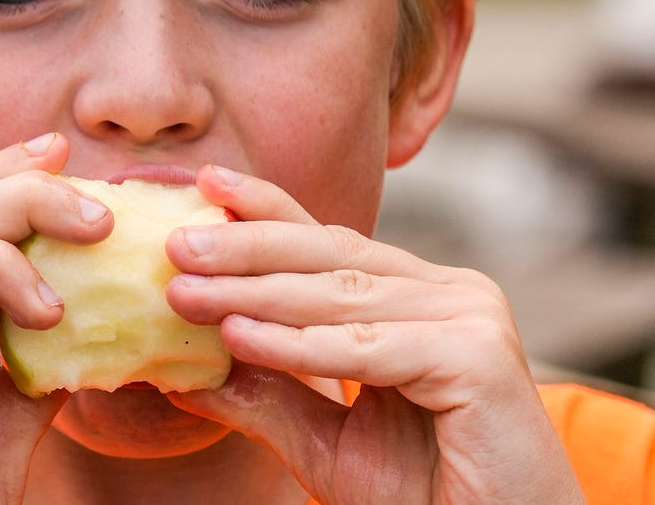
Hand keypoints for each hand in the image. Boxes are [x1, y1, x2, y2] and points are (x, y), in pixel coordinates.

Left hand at [164, 166, 583, 503]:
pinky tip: (240, 337)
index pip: (328, 242)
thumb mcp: (326, 440)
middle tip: (175, 243)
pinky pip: (370, 348)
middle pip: (330, 257)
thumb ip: (268, 398)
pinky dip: (302, 345)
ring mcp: (470, 317)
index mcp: (417, 296)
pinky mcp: (479, 358)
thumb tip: (185, 372)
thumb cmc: (426, 494)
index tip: (205, 181)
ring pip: (343, 297)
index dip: (266, 211)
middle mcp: (447, 292)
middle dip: (246, 248)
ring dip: (256, 295)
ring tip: (186, 292)